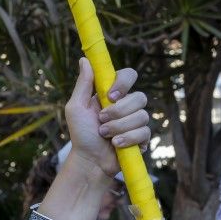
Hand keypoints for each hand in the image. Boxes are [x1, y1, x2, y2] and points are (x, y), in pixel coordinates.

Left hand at [64, 58, 150, 177]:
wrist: (89, 160)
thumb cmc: (81, 133)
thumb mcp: (76, 107)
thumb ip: (83, 84)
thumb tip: (85, 59)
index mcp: (112, 93)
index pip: (128, 75)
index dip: (123, 83)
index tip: (110, 96)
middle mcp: (127, 104)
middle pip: (139, 97)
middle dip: (118, 112)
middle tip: (101, 121)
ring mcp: (137, 120)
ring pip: (142, 116)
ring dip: (119, 127)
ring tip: (105, 135)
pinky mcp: (143, 137)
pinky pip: (145, 132)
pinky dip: (127, 139)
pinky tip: (116, 144)